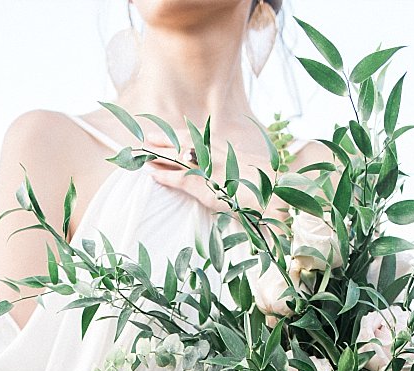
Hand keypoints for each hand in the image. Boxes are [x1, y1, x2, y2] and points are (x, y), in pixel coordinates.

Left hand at [143, 138, 273, 214]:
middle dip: (162, 140)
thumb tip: (230, 153)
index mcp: (222, 148)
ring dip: (158, 156)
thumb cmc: (262, 183)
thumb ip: (233, 158)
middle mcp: (213, 154)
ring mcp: (208, 169)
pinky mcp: (206, 186)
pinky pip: (180, 179)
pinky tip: (152, 174)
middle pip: (182, 143)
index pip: (194, 137)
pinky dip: (165, 176)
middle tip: (144, 139)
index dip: (176, 134)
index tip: (161, 131)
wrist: (271, 195)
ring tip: (142, 155)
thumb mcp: (246, 166)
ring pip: (177, 158)